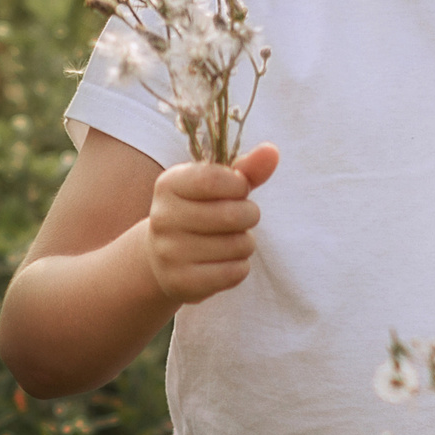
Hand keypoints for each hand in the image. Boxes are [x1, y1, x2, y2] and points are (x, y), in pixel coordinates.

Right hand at [140, 143, 278, 306]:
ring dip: (245, 243)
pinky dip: (240, 267)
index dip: (238, 184)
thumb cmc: (200, 211)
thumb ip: (246, 169)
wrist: (162, 258)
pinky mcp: (181, 283)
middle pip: (231, 214)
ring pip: (238, 245)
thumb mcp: (217, 186)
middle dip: (249, 215)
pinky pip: (234, 273)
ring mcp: (169, 253)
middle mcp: (163, 218)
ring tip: (230, 240)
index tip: (238, 189)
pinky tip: (224, 261)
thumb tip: (272, 151)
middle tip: (241, 218)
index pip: (213, 178)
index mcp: (168, 185)